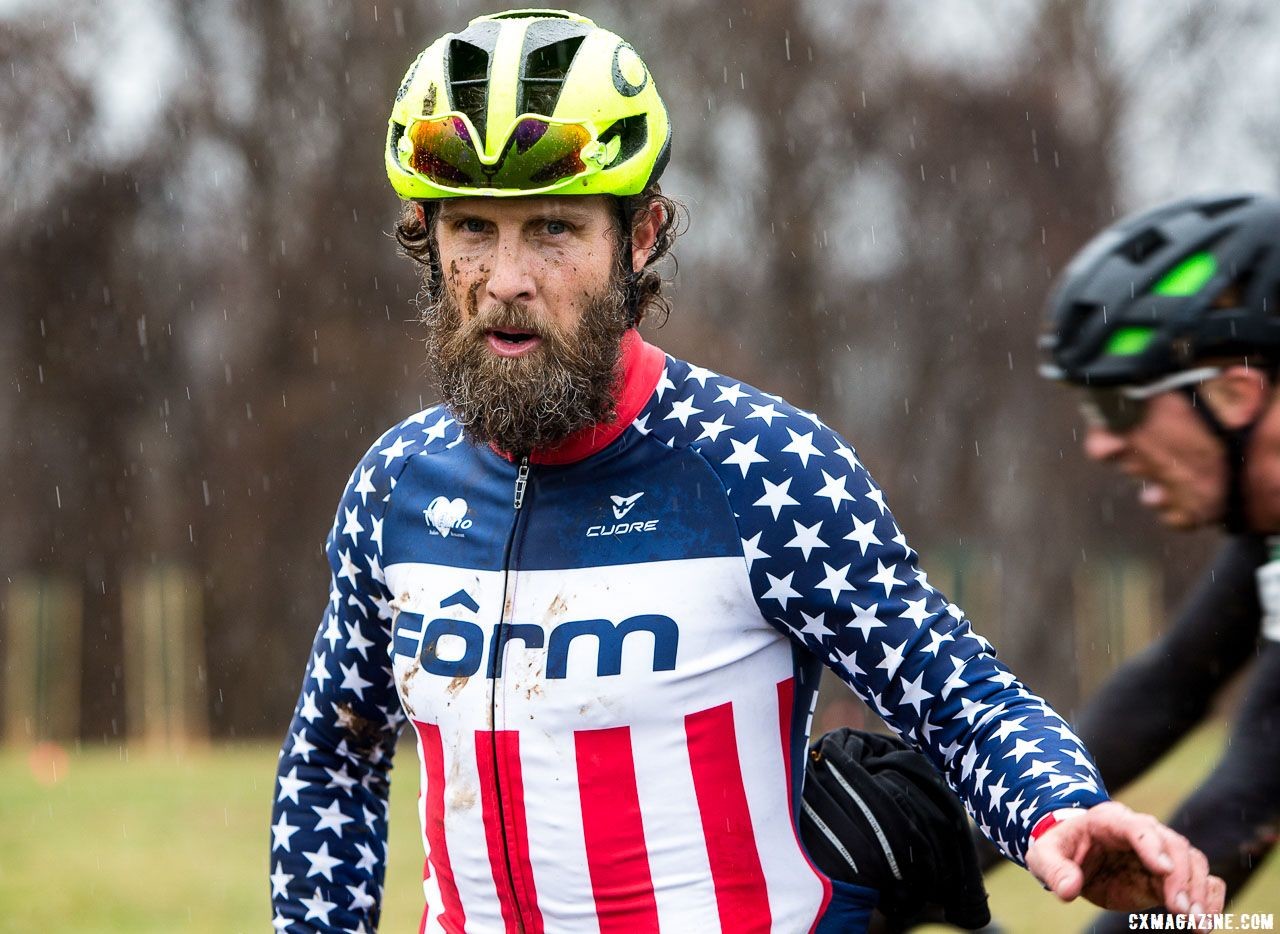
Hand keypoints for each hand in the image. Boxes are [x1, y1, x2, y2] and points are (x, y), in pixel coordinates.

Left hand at [1025, 802, 1224, 922]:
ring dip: (1199, 892)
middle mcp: (1142, 832)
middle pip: (1173, 845)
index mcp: (1110, 820)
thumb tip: (1067, 889)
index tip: (1163, 870)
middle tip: (1182, 911)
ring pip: (1192, 861)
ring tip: (1197, 924)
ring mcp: (1159, 853)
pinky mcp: (1169, 875)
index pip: (1137, 827)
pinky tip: (1207, 921)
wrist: (1073, 855)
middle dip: (1181, 878)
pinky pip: (1201, 878)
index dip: (1151, 846)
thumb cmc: (1058, 849)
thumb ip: (1054, 870)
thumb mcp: (1043, 856)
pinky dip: (1210, 897)